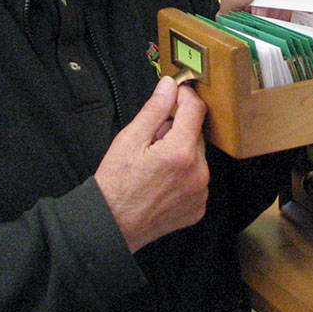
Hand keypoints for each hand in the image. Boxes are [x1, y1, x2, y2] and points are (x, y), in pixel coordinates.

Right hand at [94, 76, 208, 252]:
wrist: (112, 225)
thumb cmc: (116, 183)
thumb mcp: (130, 139)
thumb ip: (155, 109)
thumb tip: (169, 86)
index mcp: (181, 152)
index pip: (195, 109)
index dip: (184, 96)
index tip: (174, 94)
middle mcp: (198, 173)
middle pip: (197, 134)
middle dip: (179, 128)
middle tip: (154, 137)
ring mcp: (200, 192)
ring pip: (198, 157)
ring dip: (182, 152)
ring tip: (156, 162)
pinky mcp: (198, 207)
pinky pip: (197, 180)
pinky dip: (185, 174)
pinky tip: (163, 180)